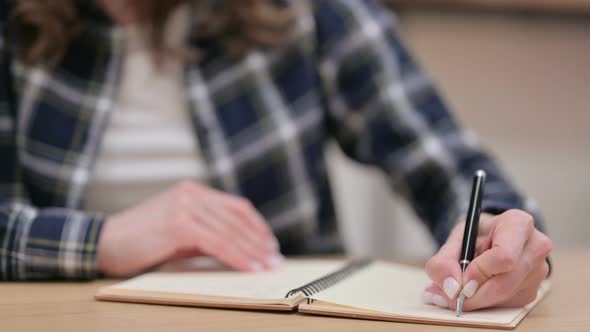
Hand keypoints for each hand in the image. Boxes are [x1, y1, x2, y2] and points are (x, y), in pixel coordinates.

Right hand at [97, 181, 281, 276]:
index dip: (257, 226)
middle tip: (275, 259)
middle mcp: (191, 194)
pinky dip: (237, 256)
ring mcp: (185, 206)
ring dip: (253, 251)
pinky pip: (217, 241)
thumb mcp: (180, 233)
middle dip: (259, 241)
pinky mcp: (179, 223)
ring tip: (267, 266)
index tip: (270, 245)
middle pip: (237, 217)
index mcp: (194, 192)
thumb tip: (240, 250)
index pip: (236, 206)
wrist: (103, 243)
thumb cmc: (141, 242)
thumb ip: (208, 234)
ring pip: (230, 231)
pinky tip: (249, 267)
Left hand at [423, 210, 551, 310]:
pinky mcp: (533, 290)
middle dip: (475, 294)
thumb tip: (451, 288)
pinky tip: (476, 290)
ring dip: (477, 299)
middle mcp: (535, 246)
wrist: (491, 237)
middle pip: (505, 282)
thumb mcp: (454, 240)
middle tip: (451, 296)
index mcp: (518, 223)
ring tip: (458, 289)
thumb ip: (443, 262)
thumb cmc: (475, 235)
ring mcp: (538, 270)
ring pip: (505, 296)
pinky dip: (486, 303)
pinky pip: (507, 304)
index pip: (504, 256)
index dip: (479, 272)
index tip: (461, 279)